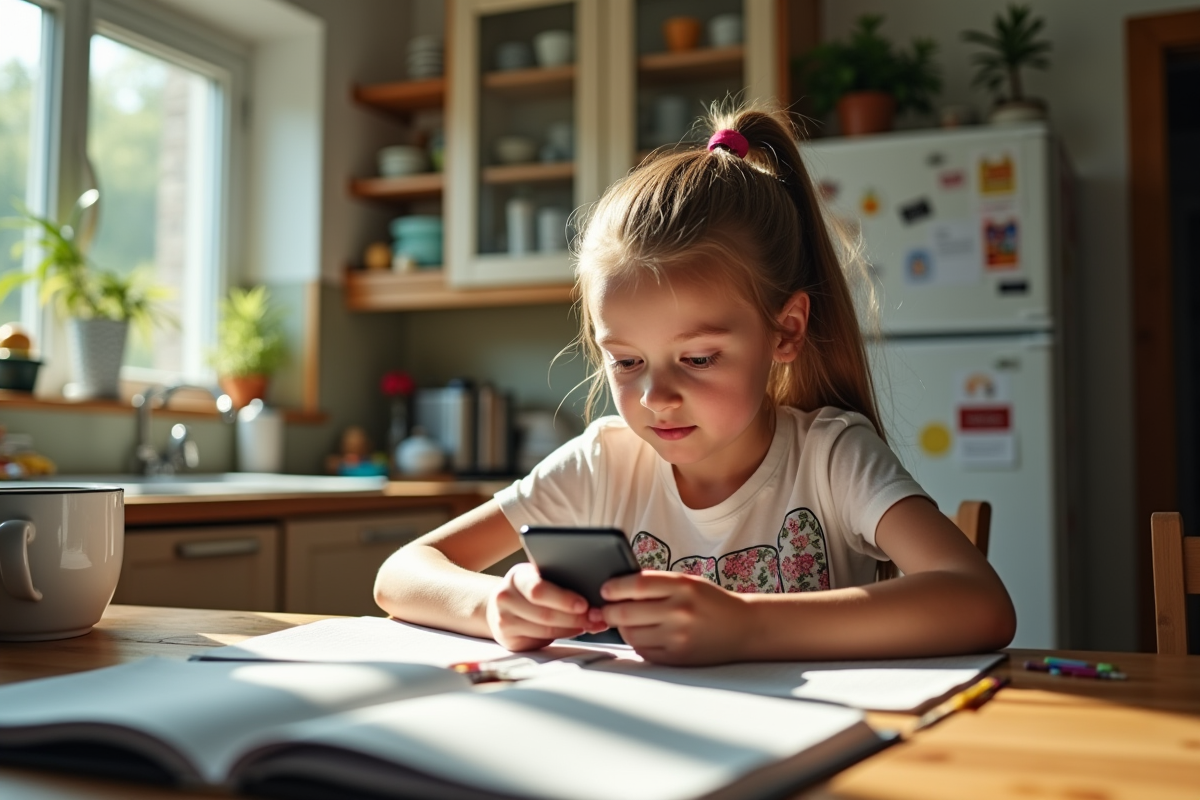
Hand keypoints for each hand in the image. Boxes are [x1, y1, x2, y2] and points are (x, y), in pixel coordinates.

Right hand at [485, 562, 607, 650]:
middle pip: (545, 613)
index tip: (584, 604)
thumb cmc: (528, 590)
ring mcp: (505, 620)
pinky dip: (564, 635)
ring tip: (591, 624)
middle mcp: (506, 598)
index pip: (539, 590)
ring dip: (573, 628)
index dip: (563, 599)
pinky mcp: (509, 639)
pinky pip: (542, 639)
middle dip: (575, 617)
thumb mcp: (538, 578)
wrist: (500, 606)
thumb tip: (593, 594)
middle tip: (596, 617)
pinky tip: (576, 630)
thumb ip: (558, 583)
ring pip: (546, 629)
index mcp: (517, 577)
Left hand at [599, 571, 749, 664]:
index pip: (636, 585)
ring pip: (631, 634)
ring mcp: (678, 637)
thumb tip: (616, 589)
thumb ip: (656, 584)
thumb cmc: (711, 602)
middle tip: (606, 609)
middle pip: (627, 612)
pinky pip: (643, 651)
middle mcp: (680, 611)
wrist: (743, 628)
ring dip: (622, 628)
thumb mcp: (688, 583)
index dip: (614, 587)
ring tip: (626, 622)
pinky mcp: (677, 658)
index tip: (605, 589)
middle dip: (610, 611)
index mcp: (682, 586)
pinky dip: (637, 643)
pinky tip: (643, 635)